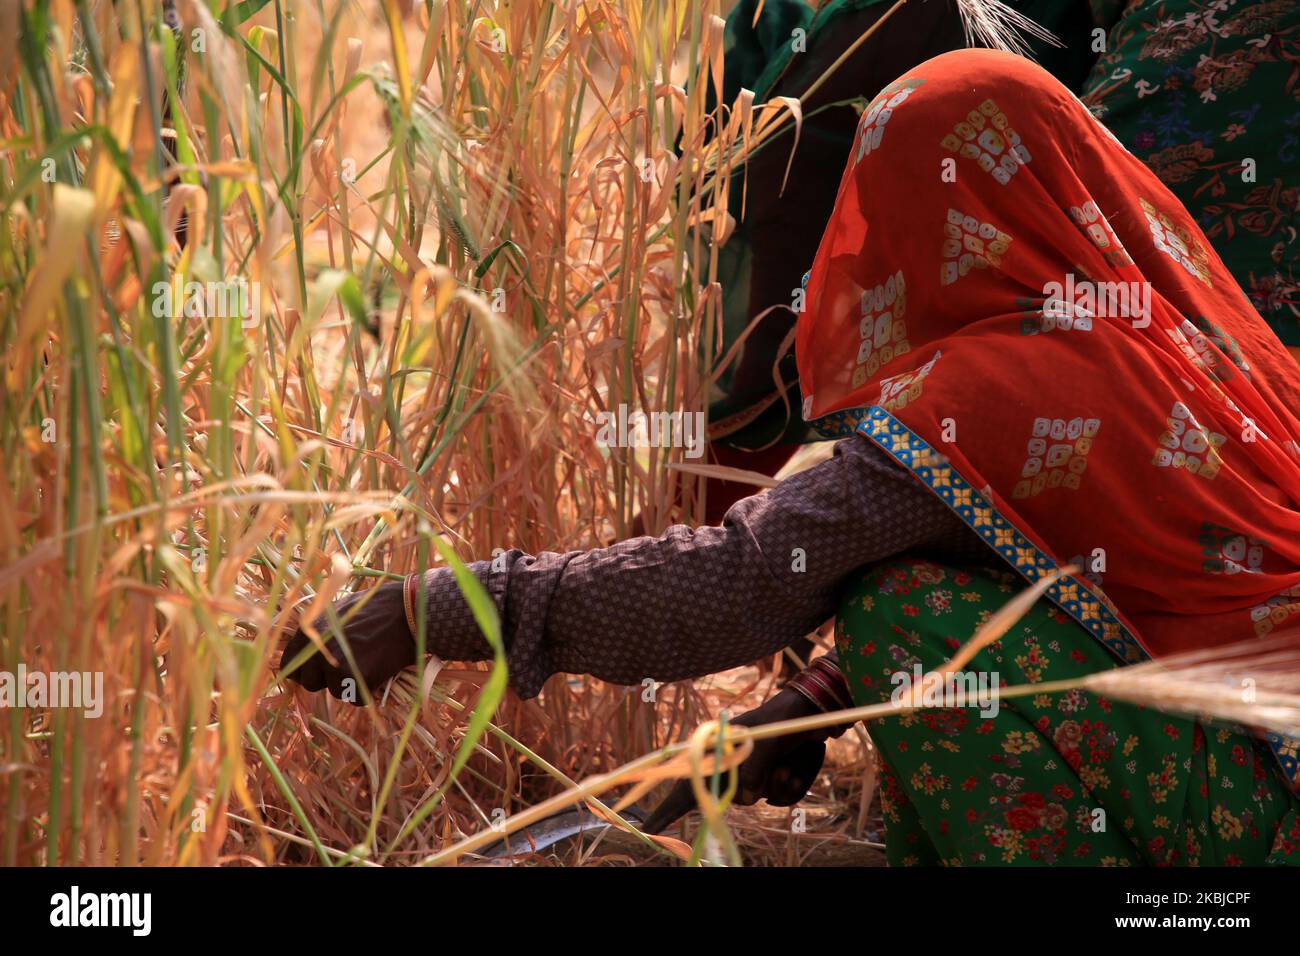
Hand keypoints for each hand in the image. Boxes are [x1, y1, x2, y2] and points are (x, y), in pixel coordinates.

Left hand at [279, 580, 416, 703]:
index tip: (318, 671)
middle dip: (328, 679)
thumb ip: (318, 632)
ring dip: (351, 683)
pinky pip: (355, 699)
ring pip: (335, 691)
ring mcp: (334, 666)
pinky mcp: (355, 680)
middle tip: (350, 664)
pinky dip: (368, 690)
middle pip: (310, 683)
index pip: (288, 665)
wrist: (407, 612)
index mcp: (308, 632)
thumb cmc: (376, 607)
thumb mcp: (338, 611)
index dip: (304, 670)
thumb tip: (305, 654)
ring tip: (370, 660)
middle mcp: (315, 651)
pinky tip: (379, 669)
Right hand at [641, 685, 848, 832]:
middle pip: (728, 796)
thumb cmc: (784, 719)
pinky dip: (791, 787)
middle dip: (750, 788)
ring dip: (777, 784)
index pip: (687, 782)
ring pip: (759, 800)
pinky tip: (796, 769)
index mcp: (720, 749)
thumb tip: (747, 797)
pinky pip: (779, 800)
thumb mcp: (765, 739)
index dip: (667, 809)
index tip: (649, 828)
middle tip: (771, 768)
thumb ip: (753, 768)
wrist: (815, 713)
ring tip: (788, 764)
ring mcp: (756, 775)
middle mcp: (734, 764)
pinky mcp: (775, 782)